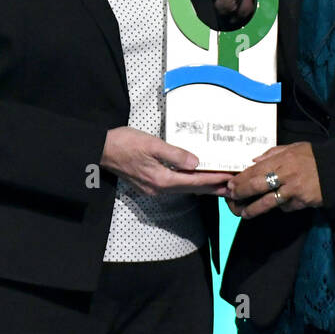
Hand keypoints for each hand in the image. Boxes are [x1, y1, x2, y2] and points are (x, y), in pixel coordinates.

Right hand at [101, 126, 232, 195]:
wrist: (101, 149)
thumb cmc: (124, 143)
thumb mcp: (151, 144)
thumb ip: (174, 154)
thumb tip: (195, 163)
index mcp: (161, 179)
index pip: (194, 181)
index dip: (214, 180)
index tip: (230, 178)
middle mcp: (159, 189)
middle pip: (192, 190)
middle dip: (213, 188)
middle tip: (233, 188)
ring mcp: (153, 189)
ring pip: (185, 189)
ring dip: (203, 187)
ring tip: (221, 185)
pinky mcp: (150, 184)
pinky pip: (176, 186)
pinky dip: (190, 184)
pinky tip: (197, 180)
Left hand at [225, 143, 321, 217]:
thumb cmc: (314, 157)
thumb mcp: (294, 148)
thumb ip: (273, 153)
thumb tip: (254, 161)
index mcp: (283, 159)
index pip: (256, 170)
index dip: (242, 178)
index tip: (231, 184)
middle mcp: (287, 174)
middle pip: (258, 186)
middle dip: (242, 193)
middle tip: (232, 197)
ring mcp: (294, 190)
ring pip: (268, 202)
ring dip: (254, 209)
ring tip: (244, 213)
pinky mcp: (302, 202)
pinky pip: (286, 207)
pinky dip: (281, 207)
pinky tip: (279, 205)